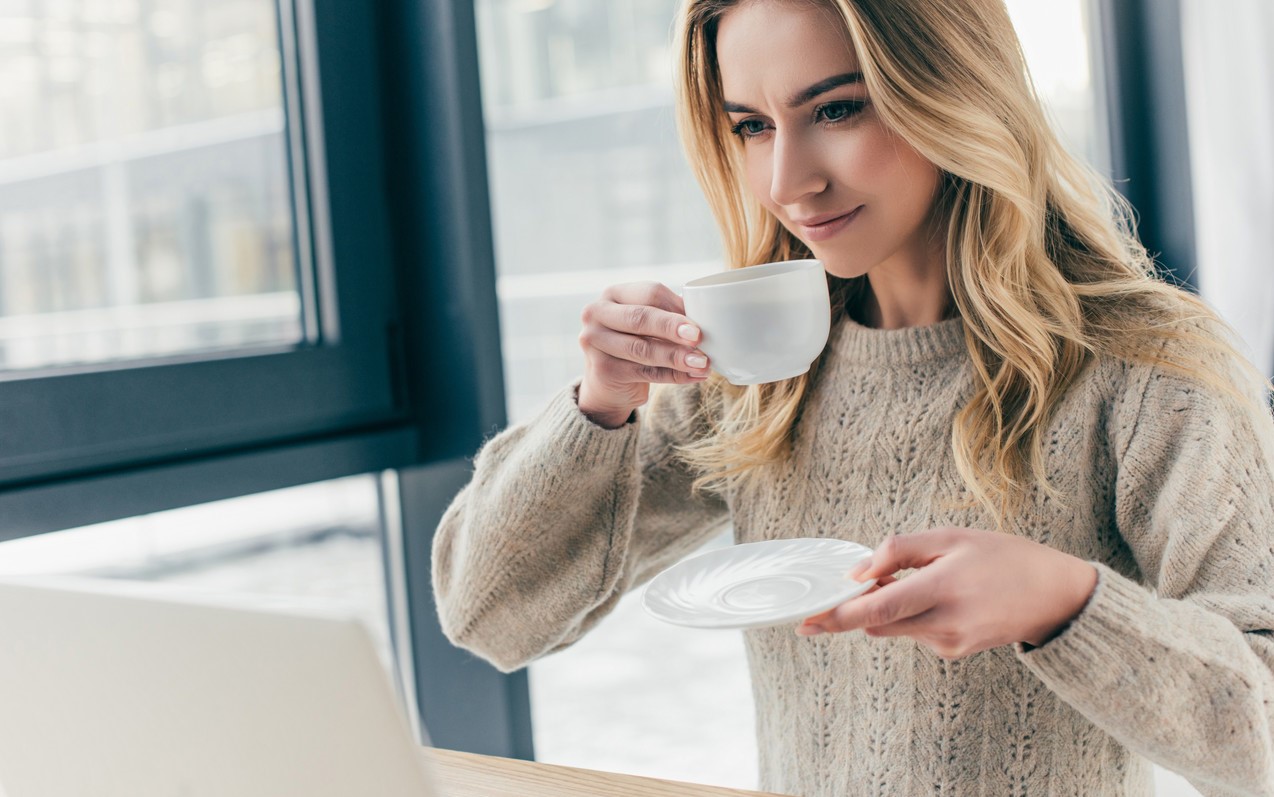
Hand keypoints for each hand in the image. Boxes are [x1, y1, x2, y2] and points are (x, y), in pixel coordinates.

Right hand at [577, 282, 710, 427]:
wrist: (608, 381)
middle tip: (699, 337)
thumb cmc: (635, 343)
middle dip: (672, 328)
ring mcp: (595, 342)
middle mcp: (597, 313)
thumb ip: (670, 316)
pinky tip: (694, 376)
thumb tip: (707, 319)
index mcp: (613, 294)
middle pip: (640, 318)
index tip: (701, 319)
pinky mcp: (602, 370)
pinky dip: (673, 376)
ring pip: (643, 349)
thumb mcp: (648, 324)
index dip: (677, 306)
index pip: (650, 293)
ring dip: (677, 357)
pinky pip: (645, 373)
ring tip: (703, 363)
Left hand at [796, 527, 1097, 658]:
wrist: (1055, 596)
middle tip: (846, 589)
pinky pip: (914, 633)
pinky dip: (910, 616)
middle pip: (876, 623)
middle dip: (853, 608)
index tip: (806, 620)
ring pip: (892, 628)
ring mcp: (950, 643)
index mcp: (942, 588)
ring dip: (885, 608)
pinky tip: (938, 597)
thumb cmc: (1003, 558)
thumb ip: (899, 551)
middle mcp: (944, 623)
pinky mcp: (954, 652)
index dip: (837, 615)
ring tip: (916, 579)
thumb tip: (857, 572)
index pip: (877, 608)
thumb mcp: (951, 538)